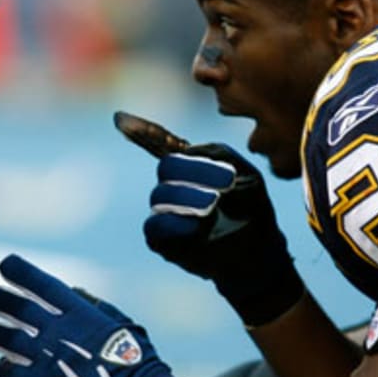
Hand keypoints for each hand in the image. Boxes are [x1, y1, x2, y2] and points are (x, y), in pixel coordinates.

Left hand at [0, 254, 194, 376]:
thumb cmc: (139, 363)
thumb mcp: (122, 324)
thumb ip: (94, 306)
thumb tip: (73, 291)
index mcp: (80, 312)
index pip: (40, 282)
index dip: (19, 271)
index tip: (6, 265)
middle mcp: (58, 331)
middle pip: (14, 306)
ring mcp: (46, 358)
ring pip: (2, 337)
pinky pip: (8, 372)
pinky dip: (3, 367)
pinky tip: (6, 365)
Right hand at [116, 112, 299, 316]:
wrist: (258, 257)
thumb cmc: (253, 214)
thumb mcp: (248, 177)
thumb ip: (221, 156)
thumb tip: (187, 150)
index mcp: (192, 168)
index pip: (160, 145)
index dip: (141, 131)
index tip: (119, 119)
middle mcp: (174, 187)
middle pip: (166, 167)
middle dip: (192, 170)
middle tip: (224, 182)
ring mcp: (166, 213)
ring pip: (160, 196)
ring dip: (188, 196)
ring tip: (213, 205)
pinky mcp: (162, 240)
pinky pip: (153, 227)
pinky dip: (172, 223)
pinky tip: (194, 224)